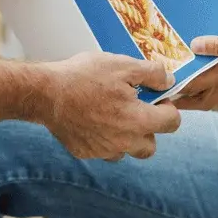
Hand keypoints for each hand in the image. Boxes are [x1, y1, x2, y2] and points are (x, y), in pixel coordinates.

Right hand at [37, 53, 180, 159]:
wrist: (46, 93)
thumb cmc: (83, 77)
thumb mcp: (121, 65)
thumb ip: (152, 74)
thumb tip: (168, 81)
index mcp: (138, 120)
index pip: (171, 123)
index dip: (168, 108)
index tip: (156, 99)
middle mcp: (125, 141)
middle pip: (151, 145)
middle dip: (149, 129)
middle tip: (135, 110)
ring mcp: (104, 150)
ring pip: (126, 150)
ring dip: (126, 137)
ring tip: (112, 116)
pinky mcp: (86, 152)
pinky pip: (103, 151)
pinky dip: (103, 139)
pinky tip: (92, 121)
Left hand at [172, 10, 217, 109]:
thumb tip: (195, 46)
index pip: (193, 89)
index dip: (172, 93)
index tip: (154, 93)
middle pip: (202, 99)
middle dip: (182, 101)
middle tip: (163, 95)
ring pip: (213, 94)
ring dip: (197, 94)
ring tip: (180, 86)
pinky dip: (211, 82)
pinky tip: (205, 68)